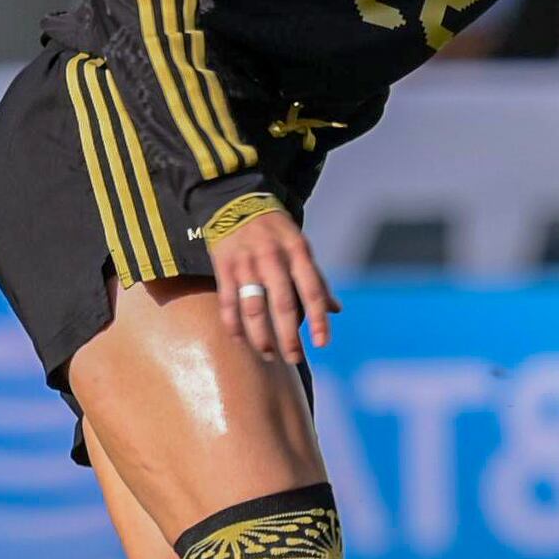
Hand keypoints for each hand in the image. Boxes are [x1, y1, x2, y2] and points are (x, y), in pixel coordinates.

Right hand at [210, 206, 337, 363]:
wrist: (234, 201)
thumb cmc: (274, 230)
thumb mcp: (300, 245)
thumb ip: (315, 278)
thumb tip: (335, 310)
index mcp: (298, 252)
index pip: (312, 291)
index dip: (319, 319)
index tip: (322, 344)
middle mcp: (273, 258)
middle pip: (283, 305)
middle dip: (289, 336)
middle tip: (294, 358)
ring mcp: (246, 263)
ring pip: (254, 308)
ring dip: (261, 337)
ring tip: (269, 354)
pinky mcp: (224, 267)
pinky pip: (228, 302)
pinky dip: (234, 325)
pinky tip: (241, 340)